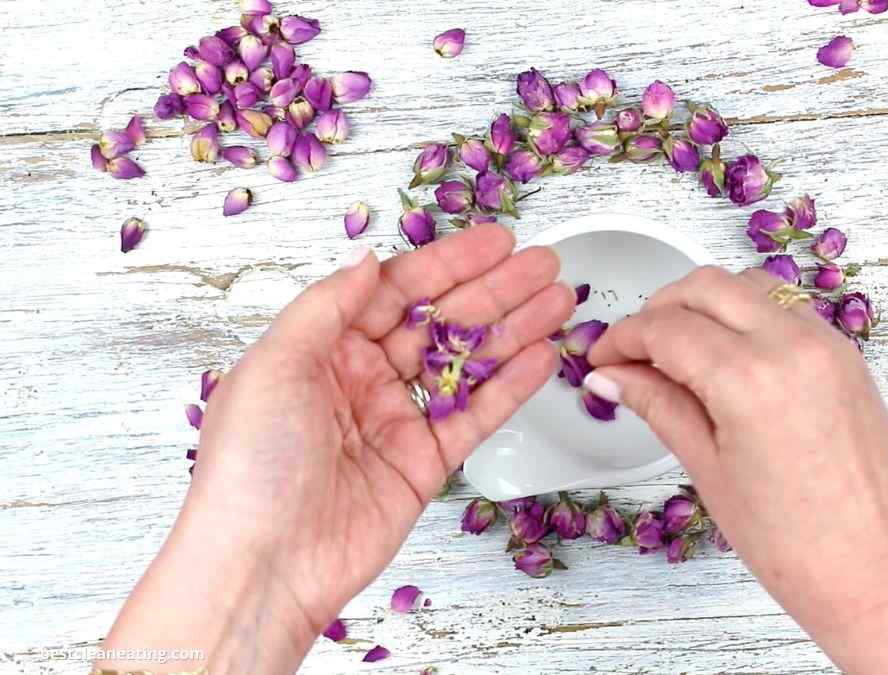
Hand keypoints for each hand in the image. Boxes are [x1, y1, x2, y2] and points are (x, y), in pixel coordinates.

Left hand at [98, 224, 574, 673]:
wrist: (263, 566)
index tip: (495, 243)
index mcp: (323, 348)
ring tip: (558, 301)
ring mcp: (398, 420)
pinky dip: (511, 386)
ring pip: (467, 364)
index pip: (397, 291)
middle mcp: (363, 378)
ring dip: (514, 330)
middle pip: (442, 321)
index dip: (449, 264)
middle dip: (495, 290)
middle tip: (542, 265)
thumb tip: (368, 260)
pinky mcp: (425, 464)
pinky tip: (542, 356)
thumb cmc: (248, 468)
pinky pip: (477, 416)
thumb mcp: (273, 366)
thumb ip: (327, 307)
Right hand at [584, 266, 887, 673]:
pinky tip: (728, 355)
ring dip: (706, 303)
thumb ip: (658, 405)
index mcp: (750, 378)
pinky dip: (749, 314)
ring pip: (749, 285)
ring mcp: (827, 344)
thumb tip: (611, 376)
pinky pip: (787, 308)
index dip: (623, 338)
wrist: (873, 570)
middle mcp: (793, 345)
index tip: (604, 359)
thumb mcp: (707, 469)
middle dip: (659, 309)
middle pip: (705, 287)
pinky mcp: (847, 355)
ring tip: (678, 350)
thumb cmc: (793, 542)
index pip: (666, 327)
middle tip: (633, 351)